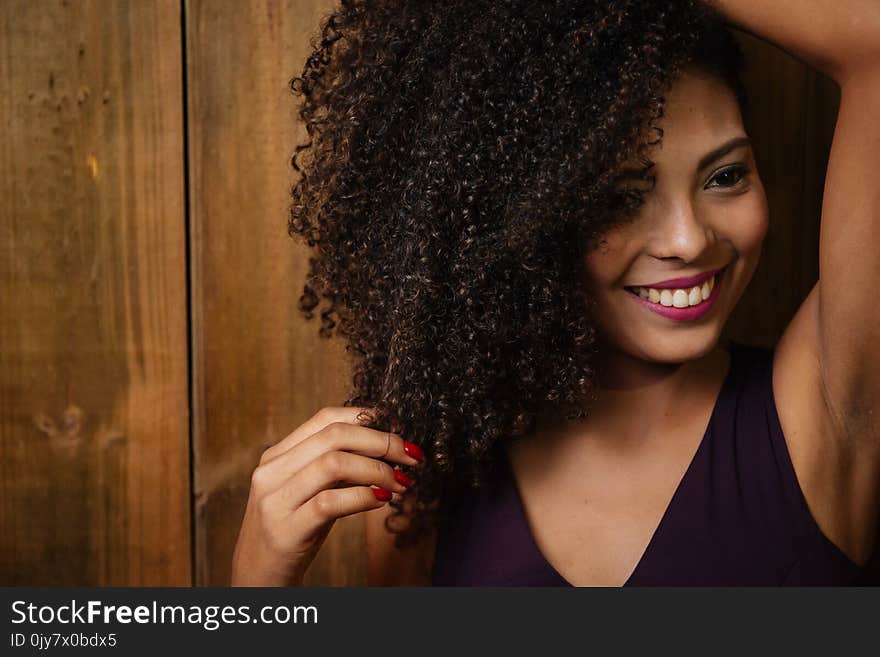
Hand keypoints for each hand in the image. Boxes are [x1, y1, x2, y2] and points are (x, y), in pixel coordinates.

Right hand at [230, 406, 424, 585]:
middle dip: (381, 442)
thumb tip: (388, 446)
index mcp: (277, 456)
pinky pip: (331, 503)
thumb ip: (337, 466)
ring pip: (334, 464)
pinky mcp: (285, 530)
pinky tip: (383, 500)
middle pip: (334, 436)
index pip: (325, 418)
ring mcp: (275, 501)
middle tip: (411, 456)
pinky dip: (364, 497)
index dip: (367, 418)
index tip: (399, 428)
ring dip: (378, 470)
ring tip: (402, 482)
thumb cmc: (294, 531)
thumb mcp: (310, 491)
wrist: (258, 578)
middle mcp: (271, 472)